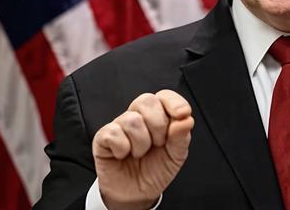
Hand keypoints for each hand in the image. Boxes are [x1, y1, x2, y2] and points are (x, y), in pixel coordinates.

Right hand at [92, 90, 193, 209]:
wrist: (136, 194)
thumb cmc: (156, 170)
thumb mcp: (176, 156)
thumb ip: (182, 137)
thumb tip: (186, 120)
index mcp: (159, 116)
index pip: (165, 96)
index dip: (174, 102)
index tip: (182, 114)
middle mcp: (139, 116)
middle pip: (146, 101)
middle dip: (158, 125)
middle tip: (158, 143)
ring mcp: (120, 125)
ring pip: (132, 119)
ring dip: (141, 143)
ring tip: (140, 153)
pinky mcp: (103, 137)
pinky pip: (113, 133)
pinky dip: (123, 148)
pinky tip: (124, 155)